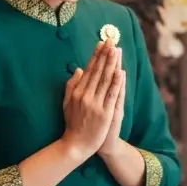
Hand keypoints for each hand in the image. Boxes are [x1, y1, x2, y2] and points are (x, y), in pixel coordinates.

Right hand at [60, 41, 121, 156]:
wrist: (76, 145)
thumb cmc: (72, 124)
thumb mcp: (67, 103)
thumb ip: (71, 85)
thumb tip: (79, 69)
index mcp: (77, 92)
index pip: (89, 69)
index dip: (96, 55)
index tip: (101, 43)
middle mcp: (86, 95)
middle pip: (98, 71)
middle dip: (105, 54)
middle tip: (110, 40)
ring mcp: (95, 104)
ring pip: (105, 80)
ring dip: (111, 63)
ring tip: (116, 50)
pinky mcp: (104, 113)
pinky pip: (111, 95)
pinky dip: (116, 83)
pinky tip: (120, 71)